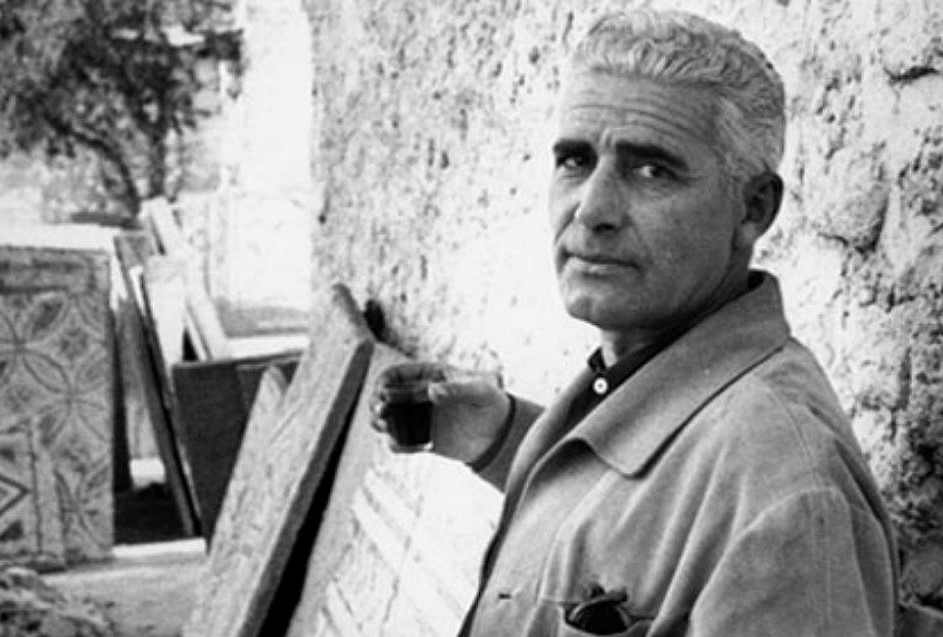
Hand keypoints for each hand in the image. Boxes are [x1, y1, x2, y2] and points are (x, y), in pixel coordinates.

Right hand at [372, 361, 510, 462]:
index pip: (397, 374)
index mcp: (430, 375)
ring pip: (388, 418)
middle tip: (380, 412)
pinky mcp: (423, 438)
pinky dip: (396, 443)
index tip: (383, 393)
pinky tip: (399, 444)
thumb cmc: (493, 403)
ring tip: (384, 426)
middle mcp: (420, 395)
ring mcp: (420, 417)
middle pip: (385, 396)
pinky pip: (401, 441)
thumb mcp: (481, 391)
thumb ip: (457, 389)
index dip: (384, 382)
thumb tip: (432, 391)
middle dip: (377, 403)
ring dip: (379, 422)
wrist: (501, 434)